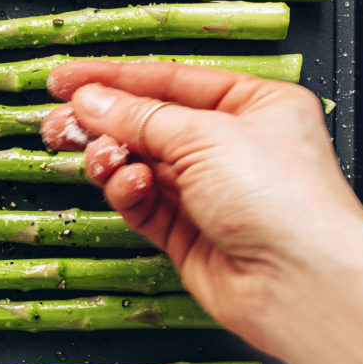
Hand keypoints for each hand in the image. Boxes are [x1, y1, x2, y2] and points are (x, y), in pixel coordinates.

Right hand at [41, 60, 362, 355]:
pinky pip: (145, 203)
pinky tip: (129, 186)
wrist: (301, 285)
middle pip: (151, 123)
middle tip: (60, 124)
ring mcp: (212, 191)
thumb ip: (140, 117)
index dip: (115, 78)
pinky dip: (129, 192)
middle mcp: (234, 146)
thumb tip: (94, 100)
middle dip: (104, 123)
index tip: (69, 79)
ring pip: (141, 164)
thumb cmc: (286, 202)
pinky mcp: (191, 233)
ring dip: (114, 159)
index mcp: (255, 104)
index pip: (171, 80)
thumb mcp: (205, 135)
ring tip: (101, 159)